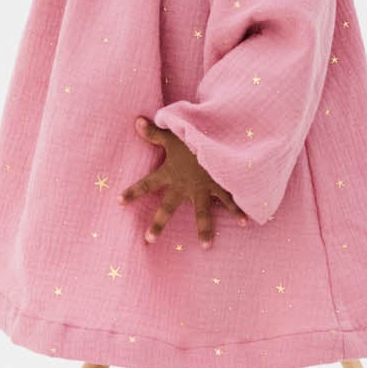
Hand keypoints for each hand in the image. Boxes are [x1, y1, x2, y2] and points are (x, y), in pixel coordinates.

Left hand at [119, 116, 247, 249]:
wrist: (219, 139)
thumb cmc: (193, 135)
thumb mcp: (172, 133)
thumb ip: (154, 132)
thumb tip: (136, 121)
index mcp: (170, 173)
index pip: (147, 184)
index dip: (133, 192)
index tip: (119, 202)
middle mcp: (185, 185)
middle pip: (168, 208)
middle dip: (158, 224)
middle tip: (148, 240)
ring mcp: (204, 189)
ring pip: (202, 214)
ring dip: (205, 230)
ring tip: (206, 247)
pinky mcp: (223, 186)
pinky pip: (231, 201)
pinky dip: (240, 211)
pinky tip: (247, 222)